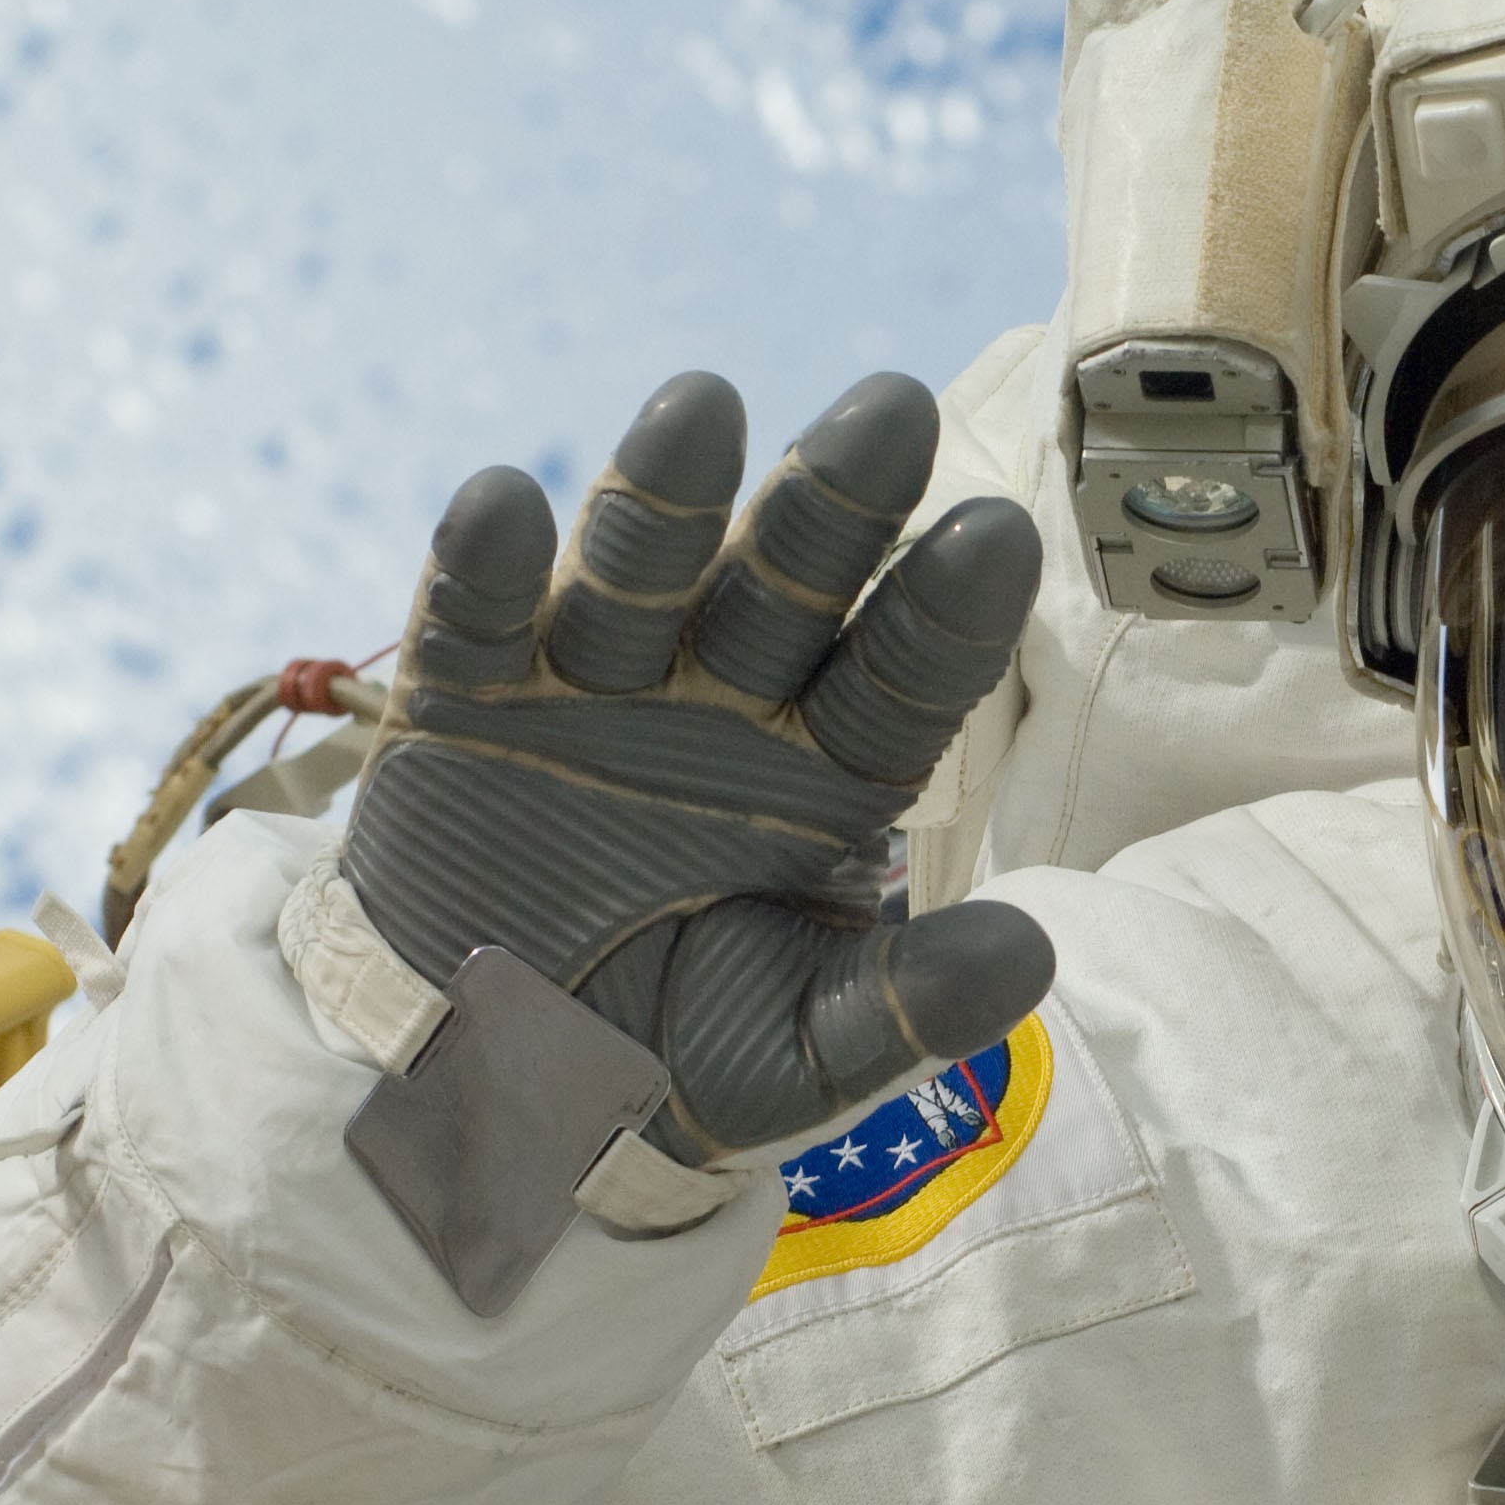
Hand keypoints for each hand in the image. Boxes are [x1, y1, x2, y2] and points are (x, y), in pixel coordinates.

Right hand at [340, 370, 1051, 1163]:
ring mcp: (596, 688)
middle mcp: (724, 703)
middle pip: (790, 585)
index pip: (904, 679)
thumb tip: (1033, 957)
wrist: (486, 1096)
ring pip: (641, 575)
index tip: (1000, 537)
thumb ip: (903, 1011)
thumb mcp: (792, 1061)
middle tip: (893, 409)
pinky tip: (503, 503)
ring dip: (664, 496)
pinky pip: (477, 622)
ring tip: (702, 408)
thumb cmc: (665, 1067)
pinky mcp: (470, 704)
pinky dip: (485, 566)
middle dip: (837, 502)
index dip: (947, 612)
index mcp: (828, 771)